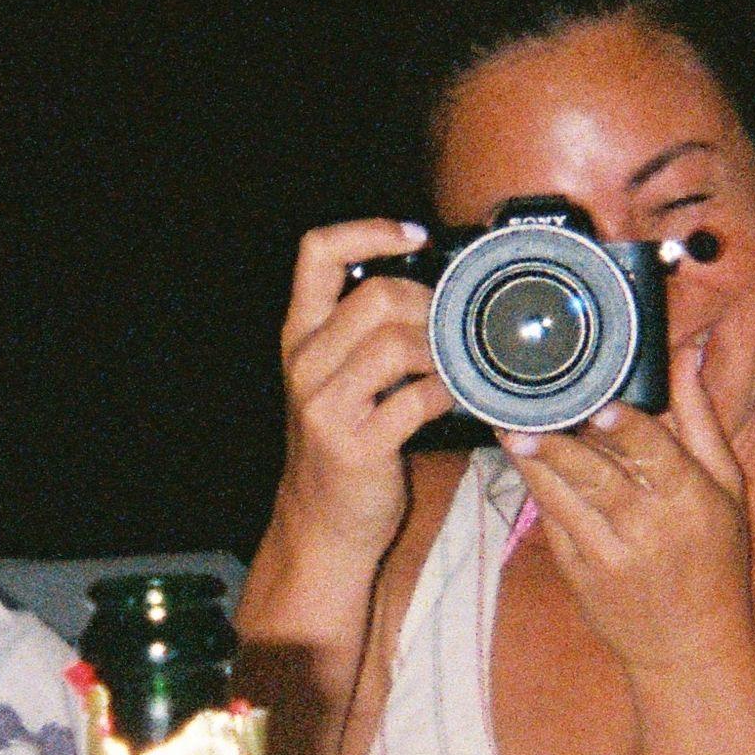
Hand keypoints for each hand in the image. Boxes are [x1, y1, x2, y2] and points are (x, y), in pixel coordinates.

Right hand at [269, 219, 451, 562]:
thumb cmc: (343, 440)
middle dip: (427, 303)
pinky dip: (447, 393)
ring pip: (396, 345)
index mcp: (300, 336)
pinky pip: (416, 400)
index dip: (368, 231)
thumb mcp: (335, 376)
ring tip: (455, 363)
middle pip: (375, 297)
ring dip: (441, 350)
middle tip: (450, 324)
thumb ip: (363, 331)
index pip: (316, 253)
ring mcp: (325, 406)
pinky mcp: (356, 446)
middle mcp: (305, 364)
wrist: (322, 522)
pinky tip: (454, 398)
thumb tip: (435, 285)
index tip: (414, 236)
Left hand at [504, 376, 754, 692]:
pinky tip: (521, 457)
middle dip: (557, 443)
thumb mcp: (726, 488)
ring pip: (562, 496)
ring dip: (532, 460)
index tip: (596, 404)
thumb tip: (689, 351)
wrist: (690, 648)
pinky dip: (536, 486)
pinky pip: (551, 520)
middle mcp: (649, 528)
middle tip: (522, 410)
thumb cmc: (716, 559)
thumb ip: (700, 419)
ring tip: (506, 424)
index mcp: (692, 501)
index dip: (624, 428)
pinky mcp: (578, 573)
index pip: (654, 454)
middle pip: (596, 475)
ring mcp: (609, 554)